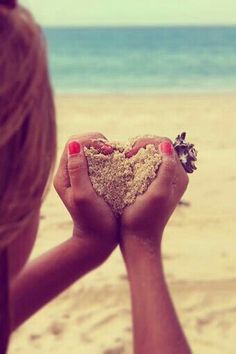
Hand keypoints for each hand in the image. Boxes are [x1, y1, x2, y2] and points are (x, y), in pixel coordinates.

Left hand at [54, 133, 118, 263]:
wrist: (98, 240)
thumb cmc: (92, 221)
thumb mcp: (83, 196)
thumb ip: (77, 171)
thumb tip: (74, 143)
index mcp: (63, 175)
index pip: (73, 143)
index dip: (90, 140)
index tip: (107, 150)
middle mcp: (70, 173)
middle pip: (82, 143)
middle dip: (98, 142)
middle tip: (113, 152)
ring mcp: (81, 176)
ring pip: (92, 151)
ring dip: (105, 150)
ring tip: (117, 156)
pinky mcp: (93, 181)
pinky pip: (99, 161)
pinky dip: (109, 159)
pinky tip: (118, 164)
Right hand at [121, 137, 188, 249]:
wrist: (138, 240)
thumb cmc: (145, 219)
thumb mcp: (158, 193)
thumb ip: (166, 169)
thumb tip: (166, 145)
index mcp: (178, 175)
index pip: (165, 145)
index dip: (147, 143)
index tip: (130, 152)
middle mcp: (173, 176)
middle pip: (157, 148)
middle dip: (140, 146)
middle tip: (125, 155)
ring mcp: (162, 180)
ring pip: (149, 156)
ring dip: (136, 154)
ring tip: (123, 159)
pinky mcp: (151, 185)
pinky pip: (144, 165)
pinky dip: (134, 162)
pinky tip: (123, 167)